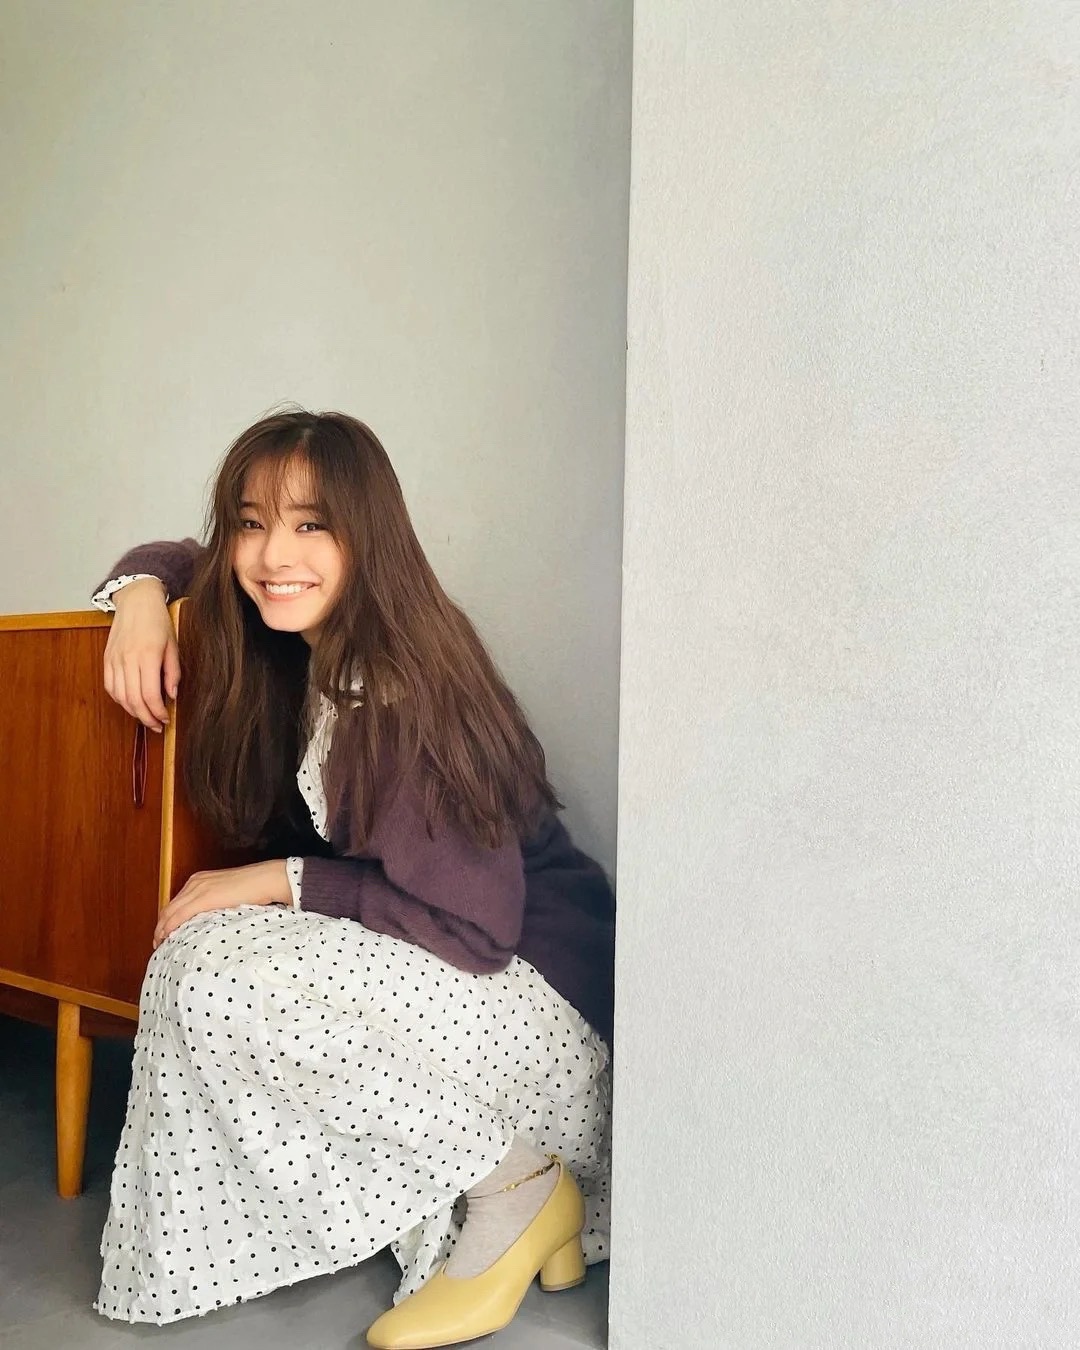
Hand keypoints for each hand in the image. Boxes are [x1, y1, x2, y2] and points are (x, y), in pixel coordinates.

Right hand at [103, 578, 179, 731]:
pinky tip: (131, 703)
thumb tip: (172, 696)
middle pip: (133, 700)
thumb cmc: (158, 621)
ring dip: (133, 712)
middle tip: (158, 725)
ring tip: (146, 717)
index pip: (149, 695)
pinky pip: (110, 686)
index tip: (166, 719)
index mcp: (147, 656)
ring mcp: (114, 660)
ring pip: (120, 696)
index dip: (158, 712)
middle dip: (146, 718)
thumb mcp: (174, 645)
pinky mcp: (107, 659)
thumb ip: (173, 672)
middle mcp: (127, 659)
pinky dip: (120, 699)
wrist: (136, 601)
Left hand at [153, 860, 291, 947]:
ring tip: (160, 943)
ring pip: (170, 912)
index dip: (167, 918)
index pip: (176, 902)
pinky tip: (167, 937)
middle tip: (158, 942)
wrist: (264, 880)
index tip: (165, 932)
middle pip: (169, 907)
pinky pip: (179, 915)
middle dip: (160, 925)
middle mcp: (195, 882)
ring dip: (162, 929)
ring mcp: (198, 889)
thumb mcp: (227, 894)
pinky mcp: (203, 898)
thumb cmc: (253, 888)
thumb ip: (215, 903)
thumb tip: (210, 921)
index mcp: (200, 880)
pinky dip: (170, 927)